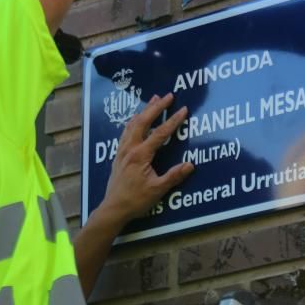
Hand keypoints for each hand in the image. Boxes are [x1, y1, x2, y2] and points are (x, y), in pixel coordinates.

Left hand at [100, 93, 194, 224]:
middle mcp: (129, 148)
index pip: (160, 133)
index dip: (173, 120)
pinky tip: (135, 120)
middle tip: (167, 96)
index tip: (183, 109)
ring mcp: (122, 151)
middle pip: (143, 121)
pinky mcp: (118, 156)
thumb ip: (174, 176)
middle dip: (156, 107)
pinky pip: (126, 132)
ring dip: (144, 111)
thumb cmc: (135, 200)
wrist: (113, 209)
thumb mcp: (158, 190)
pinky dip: (133, 122)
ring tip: (153, 100)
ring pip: (132, 124)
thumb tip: (190, 165)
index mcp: (140, 155)